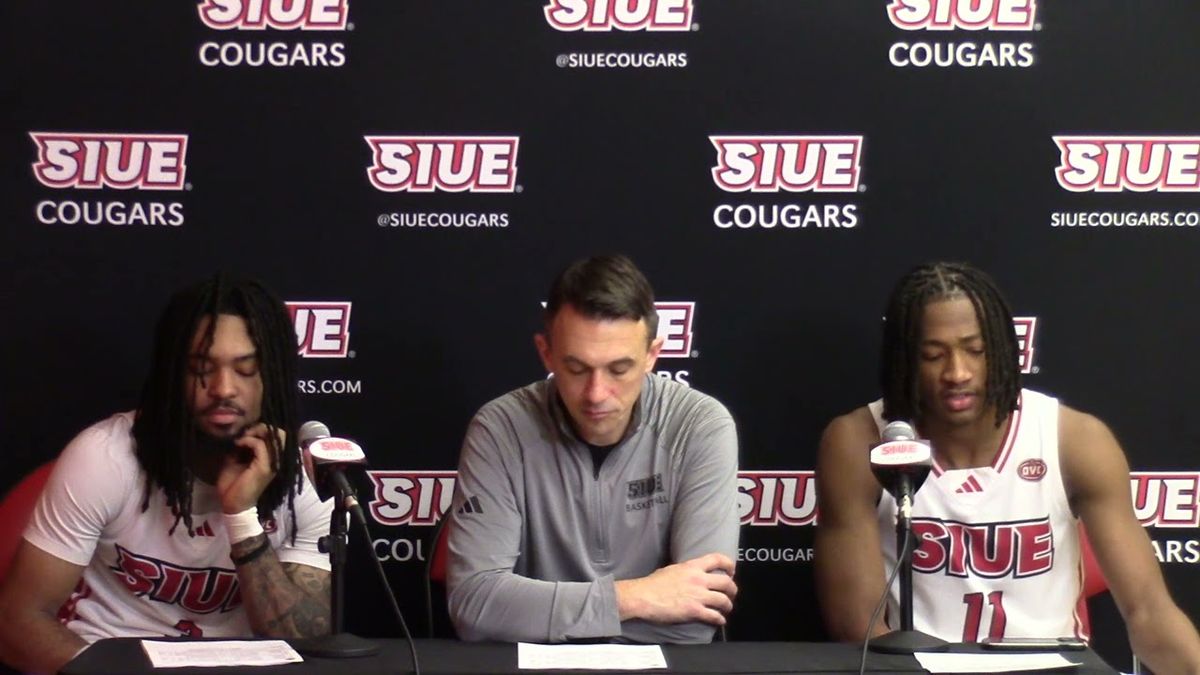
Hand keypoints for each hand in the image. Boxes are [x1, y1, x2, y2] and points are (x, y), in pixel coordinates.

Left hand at [216, 423, 282, 513]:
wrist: (232, 505)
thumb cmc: (233, 486)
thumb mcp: (235, 461)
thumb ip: (242, 449)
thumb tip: (240, 435)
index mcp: (270, 459)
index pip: (277, 436)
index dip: (262, 429)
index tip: (245, 432)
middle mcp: (276, 460)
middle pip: (281, 434)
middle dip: (262, 428)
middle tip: (246, 432)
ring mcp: (272, 464)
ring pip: (275, 436)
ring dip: (256, 432)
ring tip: (243, 437)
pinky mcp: (265, 467)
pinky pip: (261, 445)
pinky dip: (249, 440)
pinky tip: (239, 443)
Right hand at [615, 552, 737, 625]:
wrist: (643, 596)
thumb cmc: (652, 584)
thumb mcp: (672, 569)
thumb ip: (686, 571)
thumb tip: (691, 574)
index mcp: (692, 567)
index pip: (717, 559)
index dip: (729, 564)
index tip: (731, 571)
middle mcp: (698, 579)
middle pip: (726, 582)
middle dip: (733, 590)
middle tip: (731, 593)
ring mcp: (697, 595)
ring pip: (723, 600)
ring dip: (728, 606)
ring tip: (726, 608)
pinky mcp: (694, 611)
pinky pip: (714, 616)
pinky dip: (719, 619)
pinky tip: (719, 620)